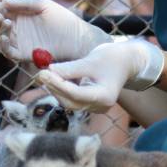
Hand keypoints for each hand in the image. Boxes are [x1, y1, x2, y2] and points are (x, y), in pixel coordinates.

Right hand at [0, 0, 110, 62]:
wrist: (77, 39)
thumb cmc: (63, 20)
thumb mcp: (44, 5)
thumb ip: (25, 3)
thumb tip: (3, 2)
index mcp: (24, 16)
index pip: (6, 12)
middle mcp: (21, 29)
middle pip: (1, 25)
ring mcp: (22, 42)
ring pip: (3, 38)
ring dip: (0, 30)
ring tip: (6, 21)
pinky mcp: (25, 54)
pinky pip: (9, 52)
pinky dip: (4, 44)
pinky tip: (5, 35)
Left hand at [35, 39, 163, 111]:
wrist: (126, 62)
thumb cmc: (111, 58)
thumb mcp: (91, 61)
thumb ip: (70, 68)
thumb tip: (48, 70)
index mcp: (105, 97)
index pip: (76, 94)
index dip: (57, 84)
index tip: (43, 73)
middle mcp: (101, 106)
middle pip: (71, 101)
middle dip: (54, 88)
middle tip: (40, 74)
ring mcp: (96, 107)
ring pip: (70, 102)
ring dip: (56, 89)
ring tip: (44, 75)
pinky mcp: (91, 104)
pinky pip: (73, 99)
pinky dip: (63, 90)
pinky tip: (54, 79)